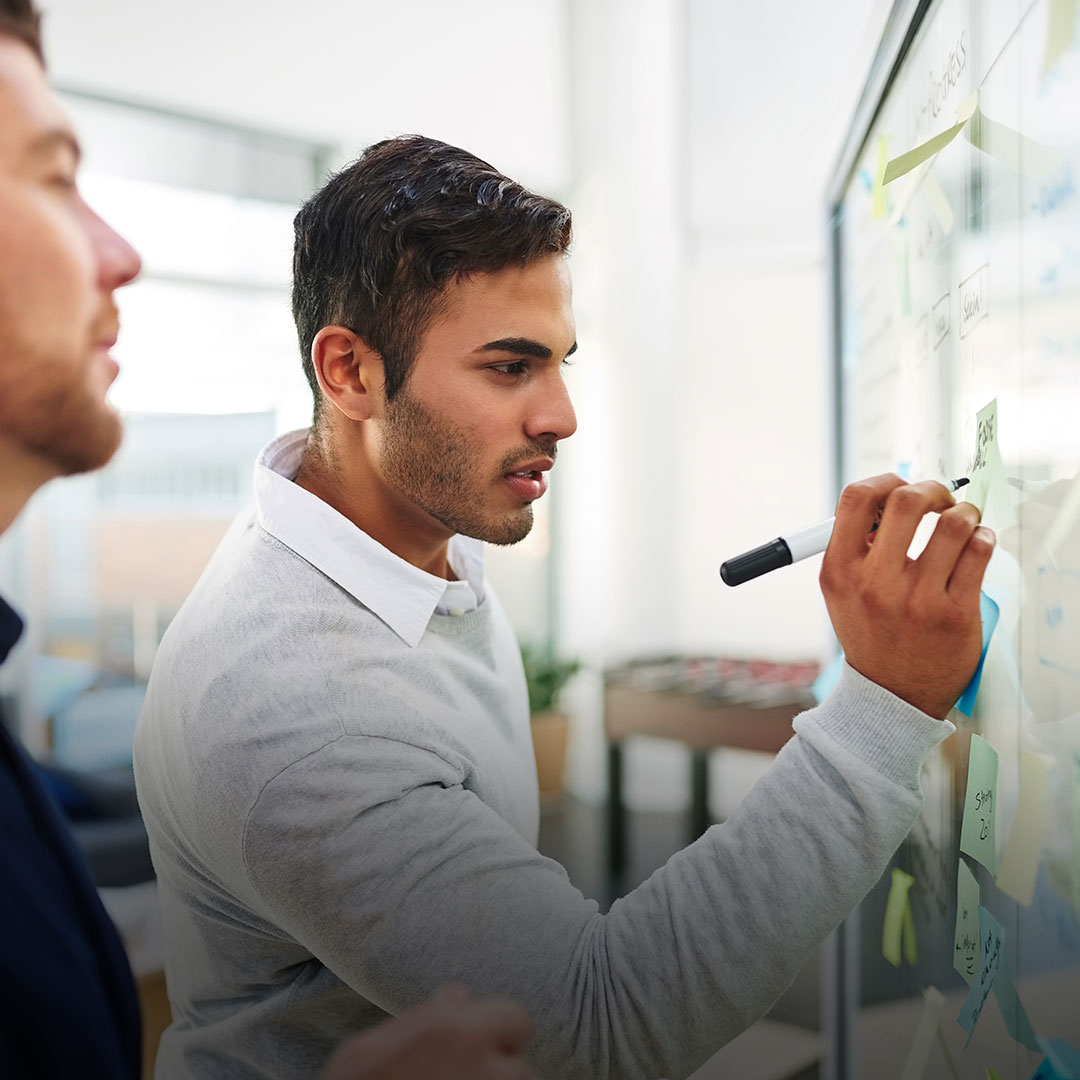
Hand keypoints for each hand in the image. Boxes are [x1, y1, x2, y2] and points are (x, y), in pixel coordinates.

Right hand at [319, 984, 532, 1079]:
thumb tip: (457, 996)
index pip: (514, 1018)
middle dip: (500, 1069)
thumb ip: (419, 1018)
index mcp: (453, 1031)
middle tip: (469, 1075)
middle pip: (520, 1064)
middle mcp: (481, 1065)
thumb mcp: (365, 1050)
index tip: (480, 1046)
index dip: (497, 1032)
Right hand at [819, 474, 994, 718]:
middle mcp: (873, 583)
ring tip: (964, 521)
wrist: (891, 695)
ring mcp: (915, 599)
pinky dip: (982, 538)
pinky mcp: (954, 614)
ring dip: (964, 512)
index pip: (857, 499)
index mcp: (839, 571)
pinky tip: (977, 544)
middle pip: (906, 500)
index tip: (901, 487)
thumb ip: (855, 546)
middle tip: (940, 499)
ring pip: (952, 523)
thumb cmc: (871, 634)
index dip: (885, 480)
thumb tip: (892, 496)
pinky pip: (979, 552)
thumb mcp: (841, 591)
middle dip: (932, 489)